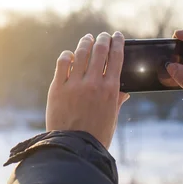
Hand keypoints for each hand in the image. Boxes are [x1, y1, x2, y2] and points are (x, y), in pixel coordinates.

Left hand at [46, 32, 129, 148]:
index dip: (117, 42)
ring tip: (87, 39)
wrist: (73, 147)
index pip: (116, 57)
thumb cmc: (95, 135)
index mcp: (111, 90)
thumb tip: (125, 92)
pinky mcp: (58, 88)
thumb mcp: (112, 118)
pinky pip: (62, 63)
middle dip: (102, 39)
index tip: (117, 36)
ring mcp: (74, 84)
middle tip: (102, 36)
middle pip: (100, 50)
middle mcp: (94, 83)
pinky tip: (70, 55)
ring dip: (86, 42)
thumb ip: (117, 101)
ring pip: (81, 53)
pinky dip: (67, 55)